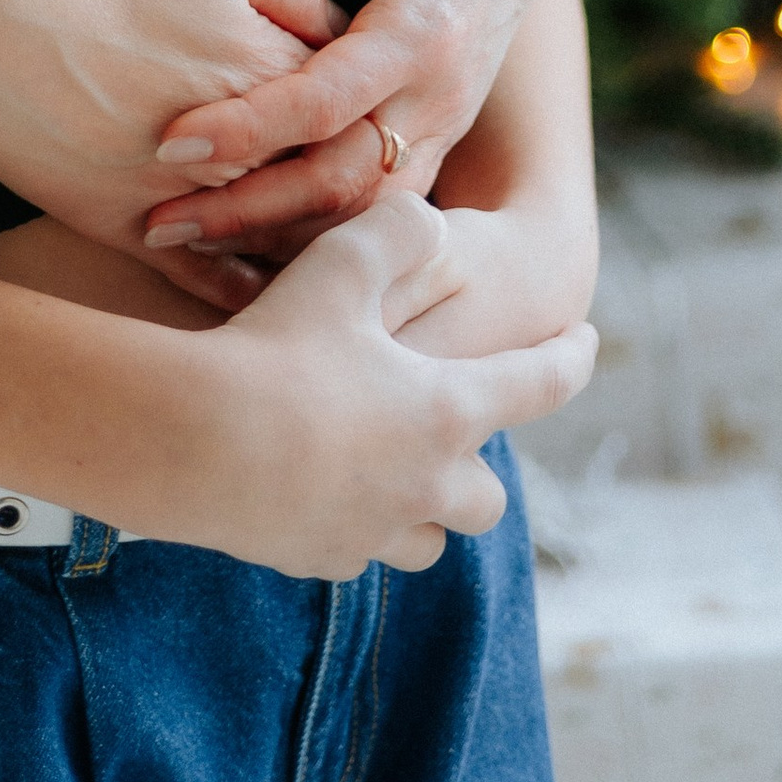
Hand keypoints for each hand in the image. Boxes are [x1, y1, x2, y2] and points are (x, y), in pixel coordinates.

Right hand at [0, 0, 343, 285]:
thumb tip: (339, 19)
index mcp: (275, 74)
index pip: (358, 104)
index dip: (365, 97)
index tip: (361, 93)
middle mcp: (246, 152)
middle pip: (332, 183)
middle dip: (348, 175)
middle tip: (356, 170)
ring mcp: (189, 201)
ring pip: (282, 240)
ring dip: (306, 235)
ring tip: (324, 229)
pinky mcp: (132, 232)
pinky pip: (209, 281)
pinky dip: (241, 285)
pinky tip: (259, 284)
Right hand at [135, 192, 596, 577]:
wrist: (195, 442)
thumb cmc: (276, 346)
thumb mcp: (341, 264)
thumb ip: (399, 229)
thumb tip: (429, 223)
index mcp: (448, 412)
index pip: (539, 385)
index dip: (571, 358)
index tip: (587, 343)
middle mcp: (425, 485)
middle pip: (486, 499)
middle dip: (477, 465)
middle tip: (452, 429)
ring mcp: (371, 531)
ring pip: (427, 540)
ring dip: (421, 508)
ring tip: (389, 471)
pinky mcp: (317, 558)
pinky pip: (356, 552)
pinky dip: (354, 525)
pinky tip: (320, 490)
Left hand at [145, 0, 591, 256]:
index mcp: (429, 31)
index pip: (328, 102)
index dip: (249, 126)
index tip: (170, 138)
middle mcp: (441, 94)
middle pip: (342, 181)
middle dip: (248, 209)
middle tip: (159, 219)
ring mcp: (443, 123)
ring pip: (361, 210)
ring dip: (276, 233)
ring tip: (186, 236)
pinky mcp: (433, 134)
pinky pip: (375, 203)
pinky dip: (312, 229)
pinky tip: (242, 235)